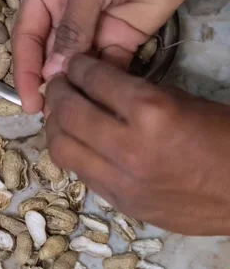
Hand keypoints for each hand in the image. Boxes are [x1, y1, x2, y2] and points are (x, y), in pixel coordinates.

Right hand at [13, 0, 205, 113]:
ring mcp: (93, 27)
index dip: (24, 69)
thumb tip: (53, 71)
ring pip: (76, 65)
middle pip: (49, 55)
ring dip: (74, 88)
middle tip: (50, 115)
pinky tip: (100, 101)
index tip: (27, 100)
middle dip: (48, 84)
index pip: (26, 36)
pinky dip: (102, 83)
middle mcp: (65, 12)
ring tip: (73, 115)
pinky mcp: (121, 38)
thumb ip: (72, 27)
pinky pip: (106, 66)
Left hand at [45, 55, 229, 234]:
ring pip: (63, 150)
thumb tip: (100, 83)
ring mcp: (122, 181)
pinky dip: (75, 154)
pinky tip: (81, 144)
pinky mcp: (122, 205)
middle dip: (58, 93)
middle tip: (58, 84)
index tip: (74, 62)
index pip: (95, 80)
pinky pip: (82, 174)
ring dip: (56, 128)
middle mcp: (129, 147)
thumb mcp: (184, 101)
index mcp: (152, 112)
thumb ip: (139, 92)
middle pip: (69, 115)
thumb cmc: (225, 139)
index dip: (79, 67)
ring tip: (61, 115)